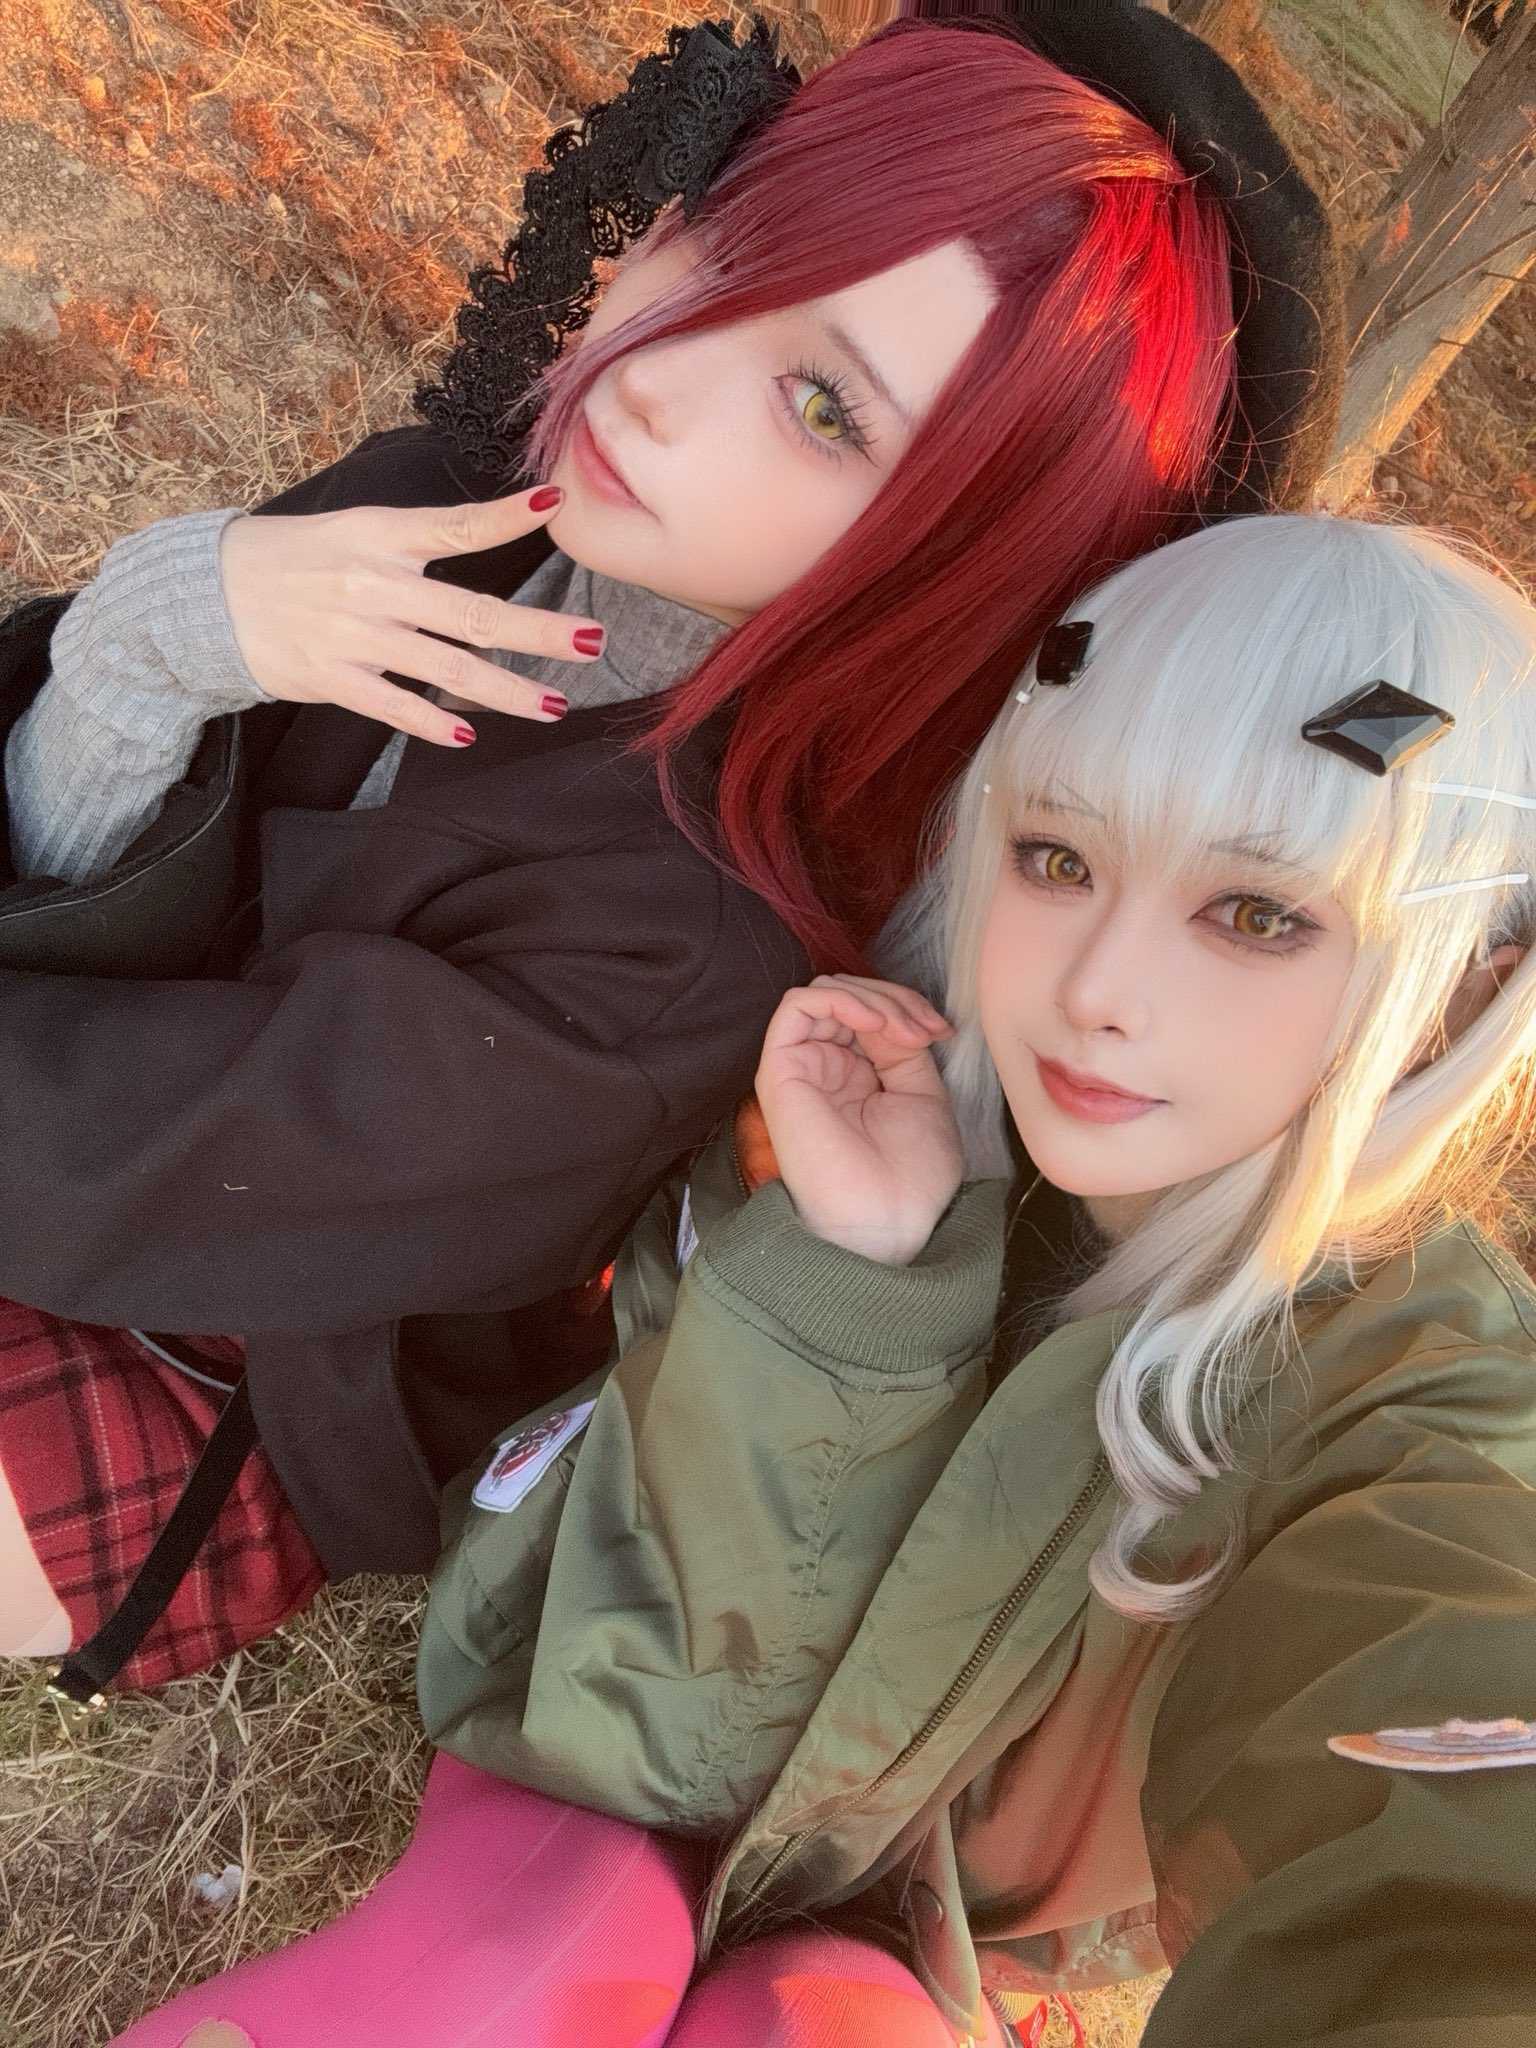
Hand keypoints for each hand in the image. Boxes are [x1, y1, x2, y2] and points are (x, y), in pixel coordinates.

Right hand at [218, 487, 600, 745]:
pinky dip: (433, 724)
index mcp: (380, 535)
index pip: (456, 525)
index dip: (507, 516)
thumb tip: (489, 532)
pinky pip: (395, 706)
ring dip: (507, 691)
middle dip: (539, 631)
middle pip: (473, 613)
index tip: (555, 504)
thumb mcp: (352, 529)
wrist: (204, 594)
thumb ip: (416, 539)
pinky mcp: (333, 678)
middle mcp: (374, 584)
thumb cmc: (292, 559)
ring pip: (448, 669)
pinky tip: (471, 736)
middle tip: (591, 641)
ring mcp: (355, 636)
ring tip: (554, 703)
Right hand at [754, 975, 962, 1265]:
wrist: (887, 1219)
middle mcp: (827, 1065)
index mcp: (859, 1073)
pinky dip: (838, 999)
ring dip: (872, 998)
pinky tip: (871, 1021)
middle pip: (850, 995)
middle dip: (895, 999)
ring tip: (901, 1030)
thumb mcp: (922, 1093)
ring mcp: (803, 1065)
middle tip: (925, 1031)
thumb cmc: (909, 1174)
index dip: (910, 1006)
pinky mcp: (781, 1069)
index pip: (873, 1010)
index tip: (942, 1031)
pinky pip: (797, 1006)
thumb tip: (890, 1011)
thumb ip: (903, 1045)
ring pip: (826, 992)